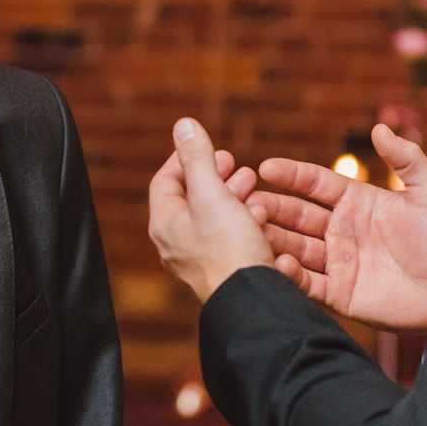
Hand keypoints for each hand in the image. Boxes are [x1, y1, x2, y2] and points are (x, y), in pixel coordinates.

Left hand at [149, 117, 271, 303]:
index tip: (209, 147)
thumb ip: (198, 158)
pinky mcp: (223, 269)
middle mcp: (176, 243)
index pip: (165, 180)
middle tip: (235, 165)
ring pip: (213, 217)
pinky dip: (243, 220)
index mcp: (166, 223)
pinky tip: (261, 217)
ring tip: (252, 187)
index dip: (186, 158)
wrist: (251, 301)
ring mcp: (199, 259)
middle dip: (215, 176)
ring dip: (233, 196)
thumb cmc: (228, 249)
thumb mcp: (212, 194)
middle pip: (190, 198)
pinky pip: (229, 237)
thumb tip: (183, 124)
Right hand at [246, 123, 426, 331]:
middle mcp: (339, 230)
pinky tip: (279, 263)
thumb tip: (379, 128)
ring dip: (272, 238)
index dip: (291, 175)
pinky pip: (307, 282)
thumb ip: (407, 158)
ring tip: (255, 230)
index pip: (314, 183)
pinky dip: (290, 274)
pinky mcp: (338, 293)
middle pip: (295, 214)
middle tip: (249, 203)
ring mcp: (337, 262)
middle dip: (270, 207)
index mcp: (355, 202)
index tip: (265, 168)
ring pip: (294, 246)